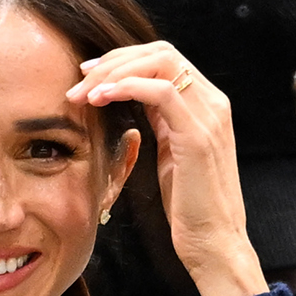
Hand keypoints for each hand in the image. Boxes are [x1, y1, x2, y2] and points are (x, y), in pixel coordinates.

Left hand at [67, 42, 267, 295]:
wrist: (215, 243)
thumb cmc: (191, 207)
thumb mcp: (173, 153)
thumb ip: (162, 121)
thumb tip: (133, 97)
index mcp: (207, 106)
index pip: (165, 58)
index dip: (124, 60)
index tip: (90, 76)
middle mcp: (214, 104)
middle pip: (161, 52)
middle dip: (114, 61)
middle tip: (80, 81)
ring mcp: (209, 117)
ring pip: (160, 63)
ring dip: (114, 72)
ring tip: (84, 92)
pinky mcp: (199, 136)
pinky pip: (160, 91)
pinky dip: (125, 87)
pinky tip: (101, 99)